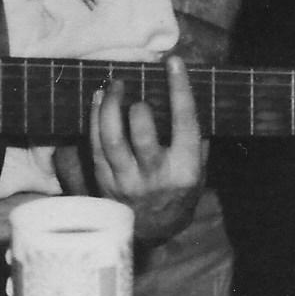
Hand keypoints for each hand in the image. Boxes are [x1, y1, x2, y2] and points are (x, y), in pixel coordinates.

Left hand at [89, 54, 205, 245]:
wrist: (153, 233)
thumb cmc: (180, 194)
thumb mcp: (200, 171)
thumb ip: (196, 139)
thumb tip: (190, 98)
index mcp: (185, 169)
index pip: (185, 122)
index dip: (179, 89)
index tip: (174, 62)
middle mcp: (155, 175)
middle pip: (141, 132)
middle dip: (136, 104)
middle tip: (133, 87)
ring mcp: (127, 181)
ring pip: (111, 138)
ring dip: (109, 107)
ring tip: (113, 86)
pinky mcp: (105, 182)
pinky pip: (95, 146)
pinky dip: (94, 120)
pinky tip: (98, 101)